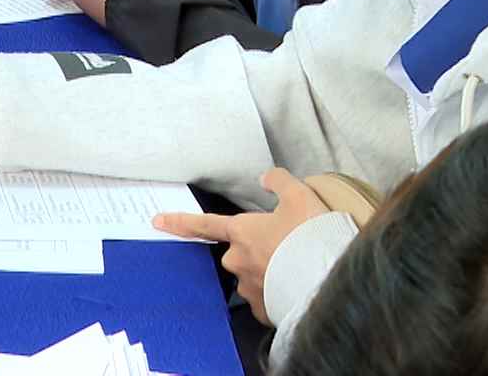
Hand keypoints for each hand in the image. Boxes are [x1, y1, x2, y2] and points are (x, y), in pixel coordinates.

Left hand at [152, 169, 328, 324]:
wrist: (330, 277)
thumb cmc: (311, 235)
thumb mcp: (299, 195)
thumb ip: (279, 181)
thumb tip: (266, 178)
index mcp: (241, 232)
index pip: (204, 225)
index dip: (179, 222)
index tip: (156, 222)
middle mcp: (238, 260)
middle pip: (238, 253)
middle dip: (255, 251)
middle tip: (285, 249)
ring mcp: (249, 287)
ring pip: (253, 277)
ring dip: (268, 274)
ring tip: (295, 270)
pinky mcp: (264, 309)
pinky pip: (265, 301)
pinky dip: (277, 295)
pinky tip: (294, 290)